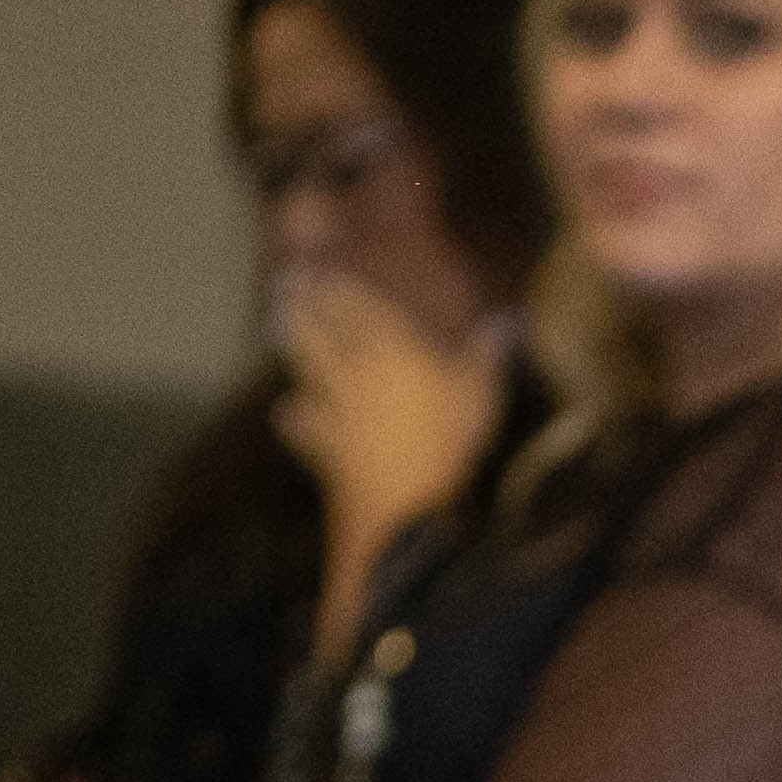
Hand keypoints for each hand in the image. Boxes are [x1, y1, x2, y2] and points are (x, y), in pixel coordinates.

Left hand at [273, 274, 514, 559]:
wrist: (403, 509)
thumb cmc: (448, 442)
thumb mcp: (479, 395)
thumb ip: (485, 358)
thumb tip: (504, 322)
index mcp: (392, 350)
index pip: (358, 310)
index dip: (337, 289)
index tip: (316, 271)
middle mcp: (356, 374)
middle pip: (322, 332)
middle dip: (303, 306)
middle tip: (284, 285)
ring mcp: (337, 413)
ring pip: (308, 369)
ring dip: (292, 345)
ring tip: (277, 324)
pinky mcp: (330, 451)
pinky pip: (307, 427)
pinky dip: (297, 418)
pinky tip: (286, 411)